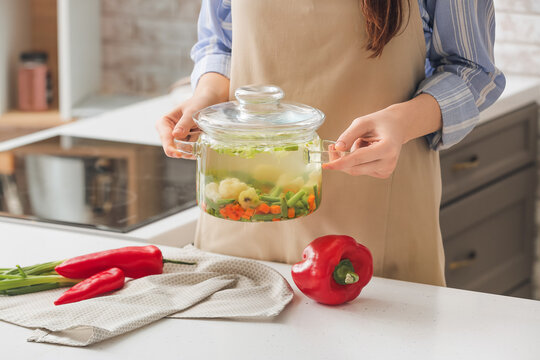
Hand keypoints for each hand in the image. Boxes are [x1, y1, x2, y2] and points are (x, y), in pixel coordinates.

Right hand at [156, 73, 229, 157]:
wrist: (210, 101)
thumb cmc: (199, 102)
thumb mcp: (192, 111)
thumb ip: (184, 123)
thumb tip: (175, 135)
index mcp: (164, 122)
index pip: (165, 137)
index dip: (170, 148)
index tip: (178, 155)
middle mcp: (169, 132)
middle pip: (172, 147)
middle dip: (184, 149)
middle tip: (196, 146)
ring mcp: (178, 138)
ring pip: (182, 150)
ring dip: (192, 148)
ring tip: (202, 136)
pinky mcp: (187, 142)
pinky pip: (190, 150)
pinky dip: (197, 149)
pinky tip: (203, 143)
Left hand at [322, 94, 441, 177]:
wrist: (397, 126)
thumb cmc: (381, 122)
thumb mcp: (362, 122)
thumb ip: (348, 135)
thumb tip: (338, 148)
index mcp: (387, 148)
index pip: (358, 159)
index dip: (340, 162)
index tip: (326, 165)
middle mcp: (389, 162)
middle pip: (354, 168)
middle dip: (340, 160)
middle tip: (333, 147)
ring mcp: (387, 170)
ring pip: (356, 170)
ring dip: (350, 158)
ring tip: (361, 142)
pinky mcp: (383, 173)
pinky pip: (361, 170)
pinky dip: (356, 161)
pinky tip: (365, 150)